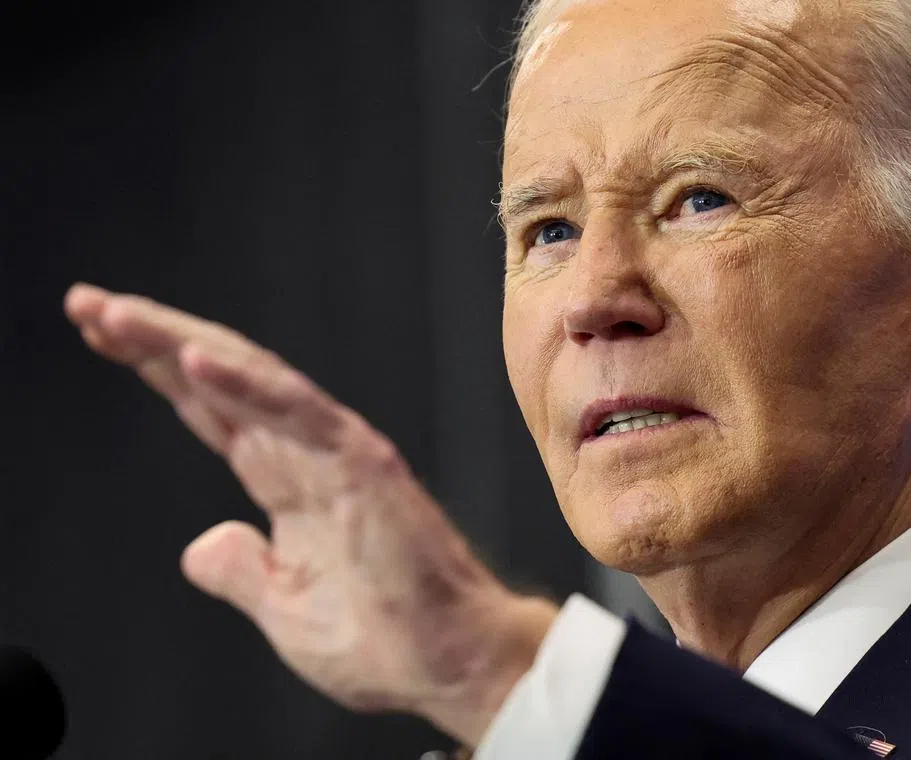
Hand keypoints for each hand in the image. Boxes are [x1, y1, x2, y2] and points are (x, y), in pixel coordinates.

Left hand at [64, 284, 556, 745]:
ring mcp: (336, 452)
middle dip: (151, 339)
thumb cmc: (383, 638)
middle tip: (87, 304)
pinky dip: (245, 385)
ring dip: (179, 344)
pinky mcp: (363, 465)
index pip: (213, 409)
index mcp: (289, 481)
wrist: (445, 663)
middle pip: (220, 378)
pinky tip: (192, 360)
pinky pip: (297, 414)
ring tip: (114, 317)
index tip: (99, 334)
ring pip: (251, 378)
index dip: (158, 369)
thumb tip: (203, 544)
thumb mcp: (283, 608)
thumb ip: (242, 569)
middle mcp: (308, 453)